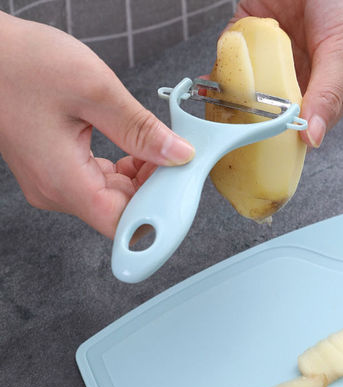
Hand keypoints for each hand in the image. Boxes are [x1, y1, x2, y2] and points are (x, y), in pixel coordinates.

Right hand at [0, 12, 194, 238]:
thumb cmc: (21, 63)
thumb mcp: (94, 91)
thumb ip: (140, 130)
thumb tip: (178, 155)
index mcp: (64, 182)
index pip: (123, 225)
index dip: (157, 214)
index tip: (179, 190)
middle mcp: (57, 191)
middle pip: (122, 212)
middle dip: (155, 190)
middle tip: (175, 159)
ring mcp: (54, 183)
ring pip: (113, 198)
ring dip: (142, 179)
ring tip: (155, 147)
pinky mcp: (56, 170)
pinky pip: (100, 184)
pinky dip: (124, 171)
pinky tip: (136, 149)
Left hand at [228, 0, 342, 146]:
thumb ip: (328, 94)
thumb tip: (313, 138)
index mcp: (323, 91)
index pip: (298, 127)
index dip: (278, 142)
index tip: (258, 153)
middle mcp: (296, 79)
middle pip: (266, 112)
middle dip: (247, 122)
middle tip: (230, 133)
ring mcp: (272, 58)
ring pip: (246, 87)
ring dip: (229, 99)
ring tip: (215, 112)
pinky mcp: (251, 33)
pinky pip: (232, 56)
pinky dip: (221, 67)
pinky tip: (210, 81)